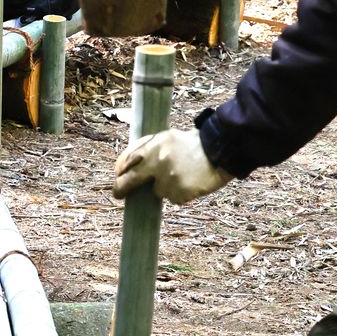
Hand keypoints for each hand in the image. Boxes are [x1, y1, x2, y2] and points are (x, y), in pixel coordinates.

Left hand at [113, 128, 232, 204]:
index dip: (120, 173)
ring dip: (164, 187)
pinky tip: (188, 181)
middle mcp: (159, 162)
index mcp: (154, 146)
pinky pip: (173, 198)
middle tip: (118, 194)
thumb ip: (145, 148)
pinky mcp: (182, 192)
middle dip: (121, 189)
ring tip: (180, 175)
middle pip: (132, 180)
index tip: (117, 178)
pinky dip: (177, 193)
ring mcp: (170, 179)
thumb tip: (124, 165)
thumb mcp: (165, 137)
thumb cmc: (190, 143)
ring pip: (157, 191)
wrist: (219, 150)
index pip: (128, 161)